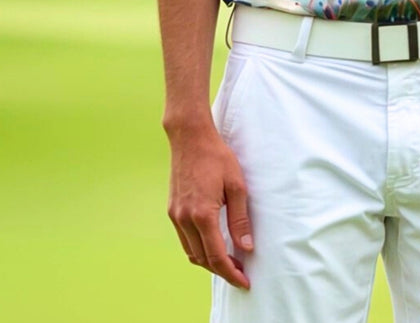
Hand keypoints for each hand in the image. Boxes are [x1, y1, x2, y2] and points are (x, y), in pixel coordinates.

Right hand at [166, 123, 252, 289]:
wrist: (190, 137)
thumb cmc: (217, 157)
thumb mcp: (236, 185)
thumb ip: (240, 219)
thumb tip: (246, 247)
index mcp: (203, 215)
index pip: (217, 256)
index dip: (231, 273)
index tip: (244, 281)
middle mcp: (185, 219)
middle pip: (203, 259)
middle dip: (222, 270)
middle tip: (240, 273)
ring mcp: (175, 215)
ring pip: (191, 252)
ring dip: (208, 261)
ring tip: (228, 261)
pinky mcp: (172, 210)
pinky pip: (184, 239)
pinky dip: (197, 248)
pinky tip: (211, 244)